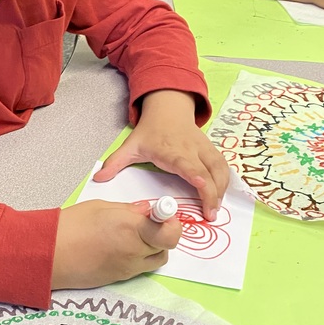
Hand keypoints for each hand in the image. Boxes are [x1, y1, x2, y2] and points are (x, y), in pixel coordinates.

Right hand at [52, 200, 181, 289]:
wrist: (49, 256)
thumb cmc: (69, 228)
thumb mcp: (101, 207)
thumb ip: (128, 210)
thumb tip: (145, 211)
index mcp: (131, 229)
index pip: (170, 232)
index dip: (172, 221)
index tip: (163, 213)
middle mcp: (134, 251)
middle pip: (167, 245)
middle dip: (162, 231)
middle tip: (148, 221)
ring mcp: (128, 268)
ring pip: (157, 259)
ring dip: (154, 247)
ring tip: (134, 235)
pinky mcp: (120, 278)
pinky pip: (141, 267)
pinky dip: (139, 257)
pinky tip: (121, 246)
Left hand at [93, 90, 229, 220]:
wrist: (168, 109)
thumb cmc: (151, 131)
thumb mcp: (131, 145)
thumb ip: (115, 162)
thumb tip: (98, 179)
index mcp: (173, 151)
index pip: (190, 166)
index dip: (199, 178)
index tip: (204, 190)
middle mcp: (192, 149)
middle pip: (210, 171)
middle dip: (214, 193)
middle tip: (211, 216)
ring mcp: (204, 148)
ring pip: (220, 168)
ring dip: (222, 189)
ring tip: (216, 209)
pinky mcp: (211, 149)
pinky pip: (222, 166)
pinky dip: (225, 181)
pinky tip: (220, 196)